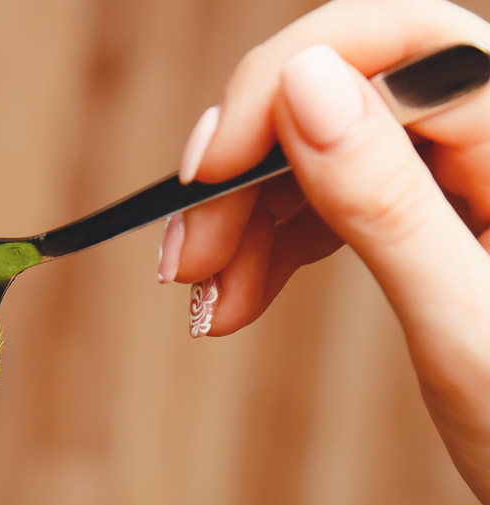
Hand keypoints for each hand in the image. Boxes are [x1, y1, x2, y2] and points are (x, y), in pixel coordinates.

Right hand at [158, 0, 489, 504]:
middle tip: (184, 257)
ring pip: (314, 155)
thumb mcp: (464, 320)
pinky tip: (234, 296)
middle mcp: (488, 138)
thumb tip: (303, 84)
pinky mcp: (423, 214)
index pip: (393, 45)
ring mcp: (454, 175)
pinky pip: (323, 203)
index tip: (207, 168)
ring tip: (204, 299)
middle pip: (337, 99)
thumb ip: (387, 202)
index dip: (280, 84)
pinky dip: (264, 248)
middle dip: (242, 176)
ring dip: (240, 223)